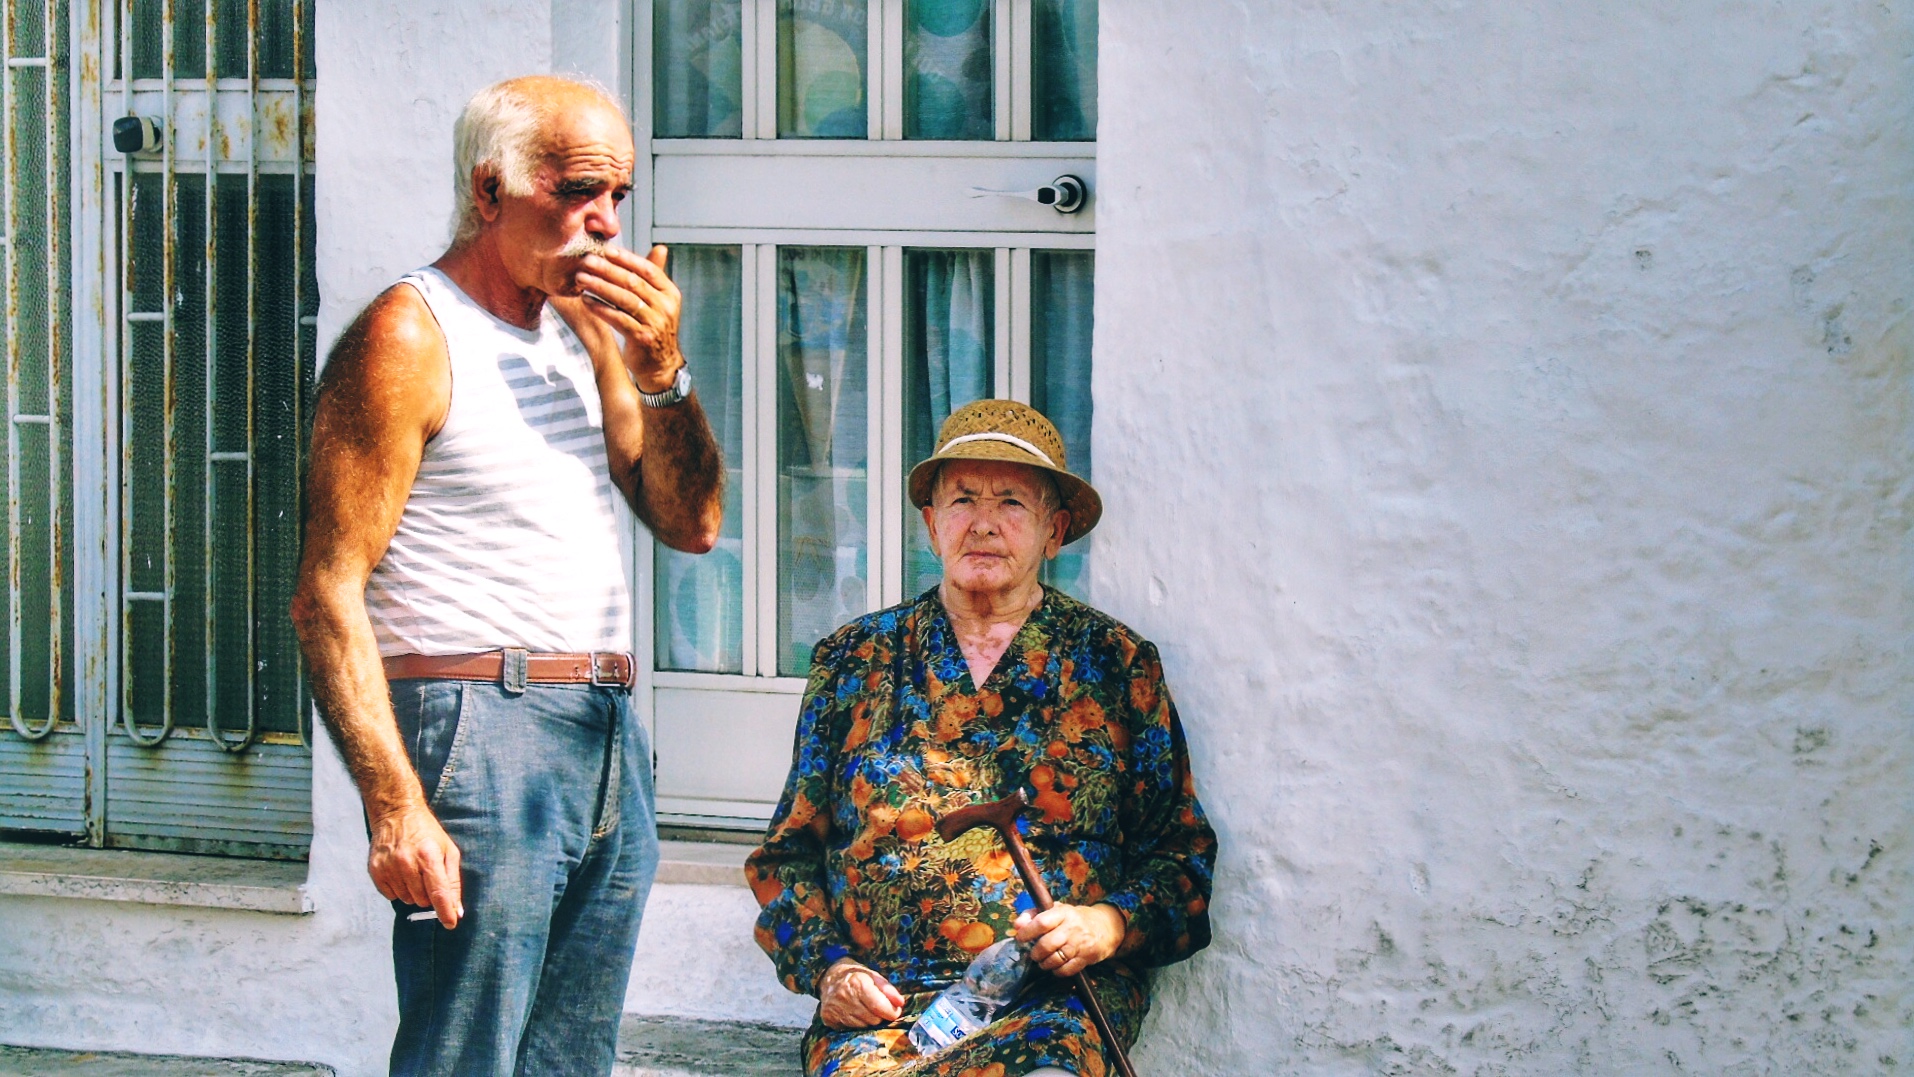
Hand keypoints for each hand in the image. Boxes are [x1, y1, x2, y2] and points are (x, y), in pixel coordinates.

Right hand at [368, 803, 463, 928]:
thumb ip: (453, 882)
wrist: (396, 814)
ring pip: (407, 900)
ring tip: (413, 871)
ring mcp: (389, 867)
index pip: (439, 893)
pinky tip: (400, 872)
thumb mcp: (448, 851)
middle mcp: (407, 862)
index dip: (445, 912)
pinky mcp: (375, 871)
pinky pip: (391, 896)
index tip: (450, 924)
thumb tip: (456, 911)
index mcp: (429, 856)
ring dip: (413, 892)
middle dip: (429, 895)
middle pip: (423, 900)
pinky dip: (398, 889)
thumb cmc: (428, 834)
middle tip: (427, 876)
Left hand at [574, 244, 684, 392]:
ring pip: (624, 299)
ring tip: (581, 278)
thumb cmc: (654, 328)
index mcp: (670, 293)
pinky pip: (617, 319)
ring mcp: (655, 323)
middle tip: (586, 261)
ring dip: (600, 286)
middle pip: (633, 282)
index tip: (605, 250)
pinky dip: (600, 308)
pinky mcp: (642, 337)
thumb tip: (660, 248)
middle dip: (607, 270)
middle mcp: (665, 306)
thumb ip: (654, 277)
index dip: (626, 258)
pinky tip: (586, 301)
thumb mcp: (659, 301)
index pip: (647, 269)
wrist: (660, 365)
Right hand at [818, 958, 905, 1029]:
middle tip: (878, 1009)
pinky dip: (856, 1024)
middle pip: (872, 1019)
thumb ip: (888, 989)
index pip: (879, 1007)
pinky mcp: (829, 1019)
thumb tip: (901, 1003)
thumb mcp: (873, 975)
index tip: (895, 1011)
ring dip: (868, 1022)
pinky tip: (854, 1014)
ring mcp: (835, 1009)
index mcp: (858, 983)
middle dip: (880, 1016)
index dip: (891, 1012)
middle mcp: (845, 997)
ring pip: (862, 1026)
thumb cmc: (855, 975)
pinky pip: (849, 1029)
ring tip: (865, 1010)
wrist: (829, 976)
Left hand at [1014, 903, 1124, 977]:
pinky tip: (1055, 966)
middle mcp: (1072, 927)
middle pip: (1047, 944)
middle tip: (1034, 954)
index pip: (1042, 922)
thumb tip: (1016, 925)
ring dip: (1044, 964)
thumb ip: (1033, 915)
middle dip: (1035, 953)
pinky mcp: (1086, 958)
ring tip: (1043, 961)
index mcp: (1063, 913)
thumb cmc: (1072, 919)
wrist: (1104, 926)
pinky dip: (1057, 971)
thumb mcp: (1055, 910)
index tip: (1021, 938)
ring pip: (1056, 959)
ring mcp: (1080, 944)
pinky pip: (1066, 970)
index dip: (1027, 932)